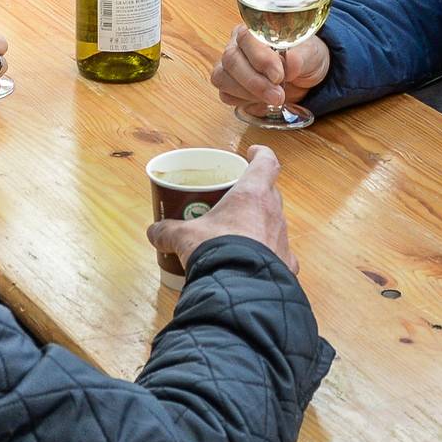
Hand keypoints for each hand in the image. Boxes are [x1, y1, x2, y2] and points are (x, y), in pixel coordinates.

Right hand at [149, 144, 298, 273]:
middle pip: (270, 193)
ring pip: (274, 222)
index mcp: (252, 194)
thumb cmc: (216, 249)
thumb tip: (154, 232)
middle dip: (255, 193)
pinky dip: (267, 255)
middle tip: (236, 200)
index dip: (260, 154)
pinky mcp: (288, 263)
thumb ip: (168, 231)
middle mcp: (273, 211)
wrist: (240, 288)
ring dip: (260, 224)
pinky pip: (279, 253)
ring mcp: (283, 238)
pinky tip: (254, 264)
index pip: (266, 162)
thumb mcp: (185, 237)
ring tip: (241, 235)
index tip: (252, 153)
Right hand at [211, 26, 328, 114]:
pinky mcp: (228, 86)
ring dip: (249, 93)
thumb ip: (300, 57)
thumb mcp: (310, 54)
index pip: (247, 38)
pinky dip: (244, 101)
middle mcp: (237, 45)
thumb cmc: (304, 57)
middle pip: (231, 60)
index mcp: (255, 29)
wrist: (305, 75)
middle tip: (278, 96)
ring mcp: (229, 66)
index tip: (278, 76)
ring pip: (223, 78)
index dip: (260, 59)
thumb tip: (290, 62)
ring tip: (274, 99)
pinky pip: (225, 94)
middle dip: (255, 82)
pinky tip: (263, 101)